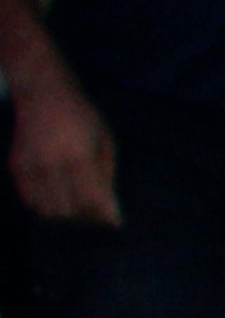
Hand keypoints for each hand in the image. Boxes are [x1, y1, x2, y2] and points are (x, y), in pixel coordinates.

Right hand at [8, 69, 110, 224]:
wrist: (43, 94)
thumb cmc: (82, 117)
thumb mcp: (105, 140)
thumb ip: (106, 175)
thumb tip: (109, 210)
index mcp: (77, 155)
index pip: (91, 198)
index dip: (105, 215)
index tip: (116, 223)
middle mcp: (49, 163)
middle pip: (68, 210)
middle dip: (86, 218)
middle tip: (97, 215)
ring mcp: (29, 166)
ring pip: (46, 210)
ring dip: (65, 214)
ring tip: (79, 206)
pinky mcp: (16, 167)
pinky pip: (30, 200)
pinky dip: (46, 205)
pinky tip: (60, 196)